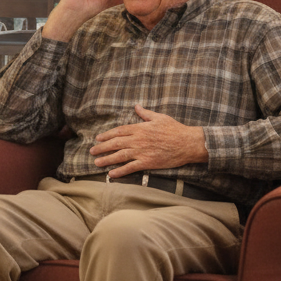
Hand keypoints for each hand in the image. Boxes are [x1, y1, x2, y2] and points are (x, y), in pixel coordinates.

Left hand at [89, 105, 208, 177]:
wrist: (188, 143)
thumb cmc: (175, 129)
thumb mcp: (159, 117)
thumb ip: (145, 113)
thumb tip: (136, 106)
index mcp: (140, 128)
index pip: (118, 131)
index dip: (107, 135)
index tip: (98, 138)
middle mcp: (138, 140)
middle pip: (115, 144)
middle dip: (102, 147)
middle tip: (92, 151)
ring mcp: (142, 152)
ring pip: (120, 156)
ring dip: (107, 159)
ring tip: (97, 162)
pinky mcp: (148, 163)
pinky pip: (131, 167)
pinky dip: (120, 171)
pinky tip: (111, 174)